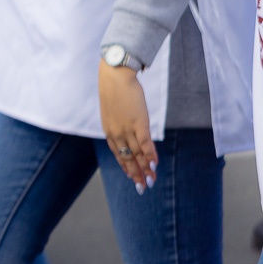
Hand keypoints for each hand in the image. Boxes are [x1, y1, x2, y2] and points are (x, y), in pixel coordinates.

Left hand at [99, 59, 156, 191]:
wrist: (114, 76)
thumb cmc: (114, 90)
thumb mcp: (113, 110)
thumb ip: (119, 123)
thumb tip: (128, 129)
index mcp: (108, 131)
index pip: (118, 154)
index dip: (126, 166)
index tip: (131, 177)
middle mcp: (116, 133)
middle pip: (127, 158)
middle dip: (135, 174)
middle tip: (142, 188)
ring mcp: (127, 129)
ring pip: (137, 154)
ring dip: (145, 169)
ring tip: (151, 181)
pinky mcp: (139, 123)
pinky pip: (145, 144)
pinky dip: (150, 155)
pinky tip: (155, 165)